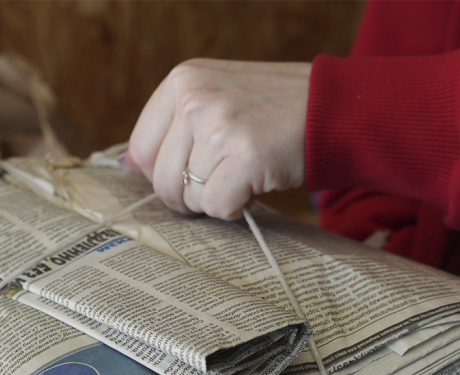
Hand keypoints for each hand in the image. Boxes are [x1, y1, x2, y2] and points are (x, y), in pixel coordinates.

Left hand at [127, 59, 310, 219]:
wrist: (333, 109)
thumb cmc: (274, 110)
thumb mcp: (216, 96)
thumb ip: (173, 125)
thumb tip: (126, 165)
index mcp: (183, 80)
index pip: (139, 149)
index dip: (162, 174)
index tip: (190, 173)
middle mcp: (195, 99)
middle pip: (160, 180)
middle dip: (187, 195)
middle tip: (218, 184)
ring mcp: (220, 126)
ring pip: (189, 197)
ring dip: (215, 200)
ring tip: (241, 177)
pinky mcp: (246, 156)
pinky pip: (217, 206)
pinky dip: (234, 209)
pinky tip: (252, 189)